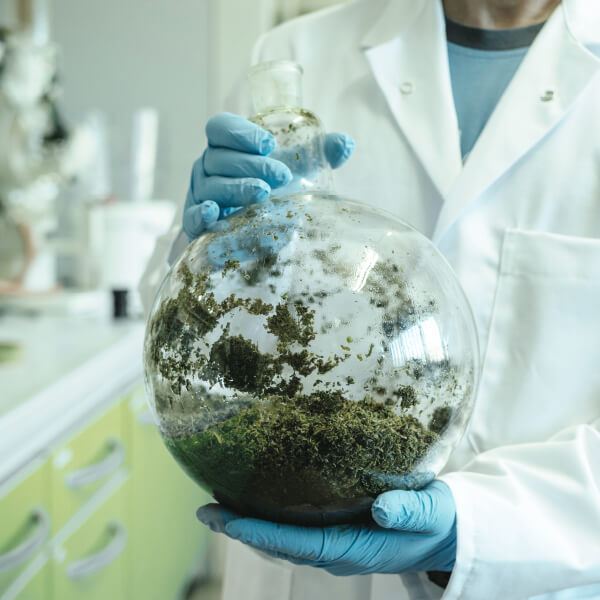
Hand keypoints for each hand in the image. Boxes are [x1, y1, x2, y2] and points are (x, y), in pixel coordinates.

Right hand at [183, 112, 353, 240]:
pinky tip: (216, 213)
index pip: (220, 128)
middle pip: (218, 158)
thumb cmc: (273, 189)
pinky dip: (201, 215)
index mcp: (225, 146)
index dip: (240, 132)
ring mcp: (199, 194)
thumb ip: (320, 153)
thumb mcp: (298, 169)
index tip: (269, 143)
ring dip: (236, 189)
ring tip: (264, 194)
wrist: (252, 228)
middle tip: (281, 176)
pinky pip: (192, 216)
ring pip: (211, 186)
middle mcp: (207, 166)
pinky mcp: (195, 223)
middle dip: (250, 165)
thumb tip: (345, 144)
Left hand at [196, 480, 456, 575]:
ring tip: (219, 507)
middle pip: (281, 543)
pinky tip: (256, 502)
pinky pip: (296, 530)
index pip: (300, 543)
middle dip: (242, 529)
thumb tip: (380, 507)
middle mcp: (340, 550)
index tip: (229, 522)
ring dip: (250, 524)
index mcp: (357, 547)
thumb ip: (407, 510)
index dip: (263, 534)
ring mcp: (336, 544)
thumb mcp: (430, 512)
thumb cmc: (438, 520)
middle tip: (206, 511)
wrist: (445, 532)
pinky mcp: (338, 533)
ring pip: (284, 538)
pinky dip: (270, 519)